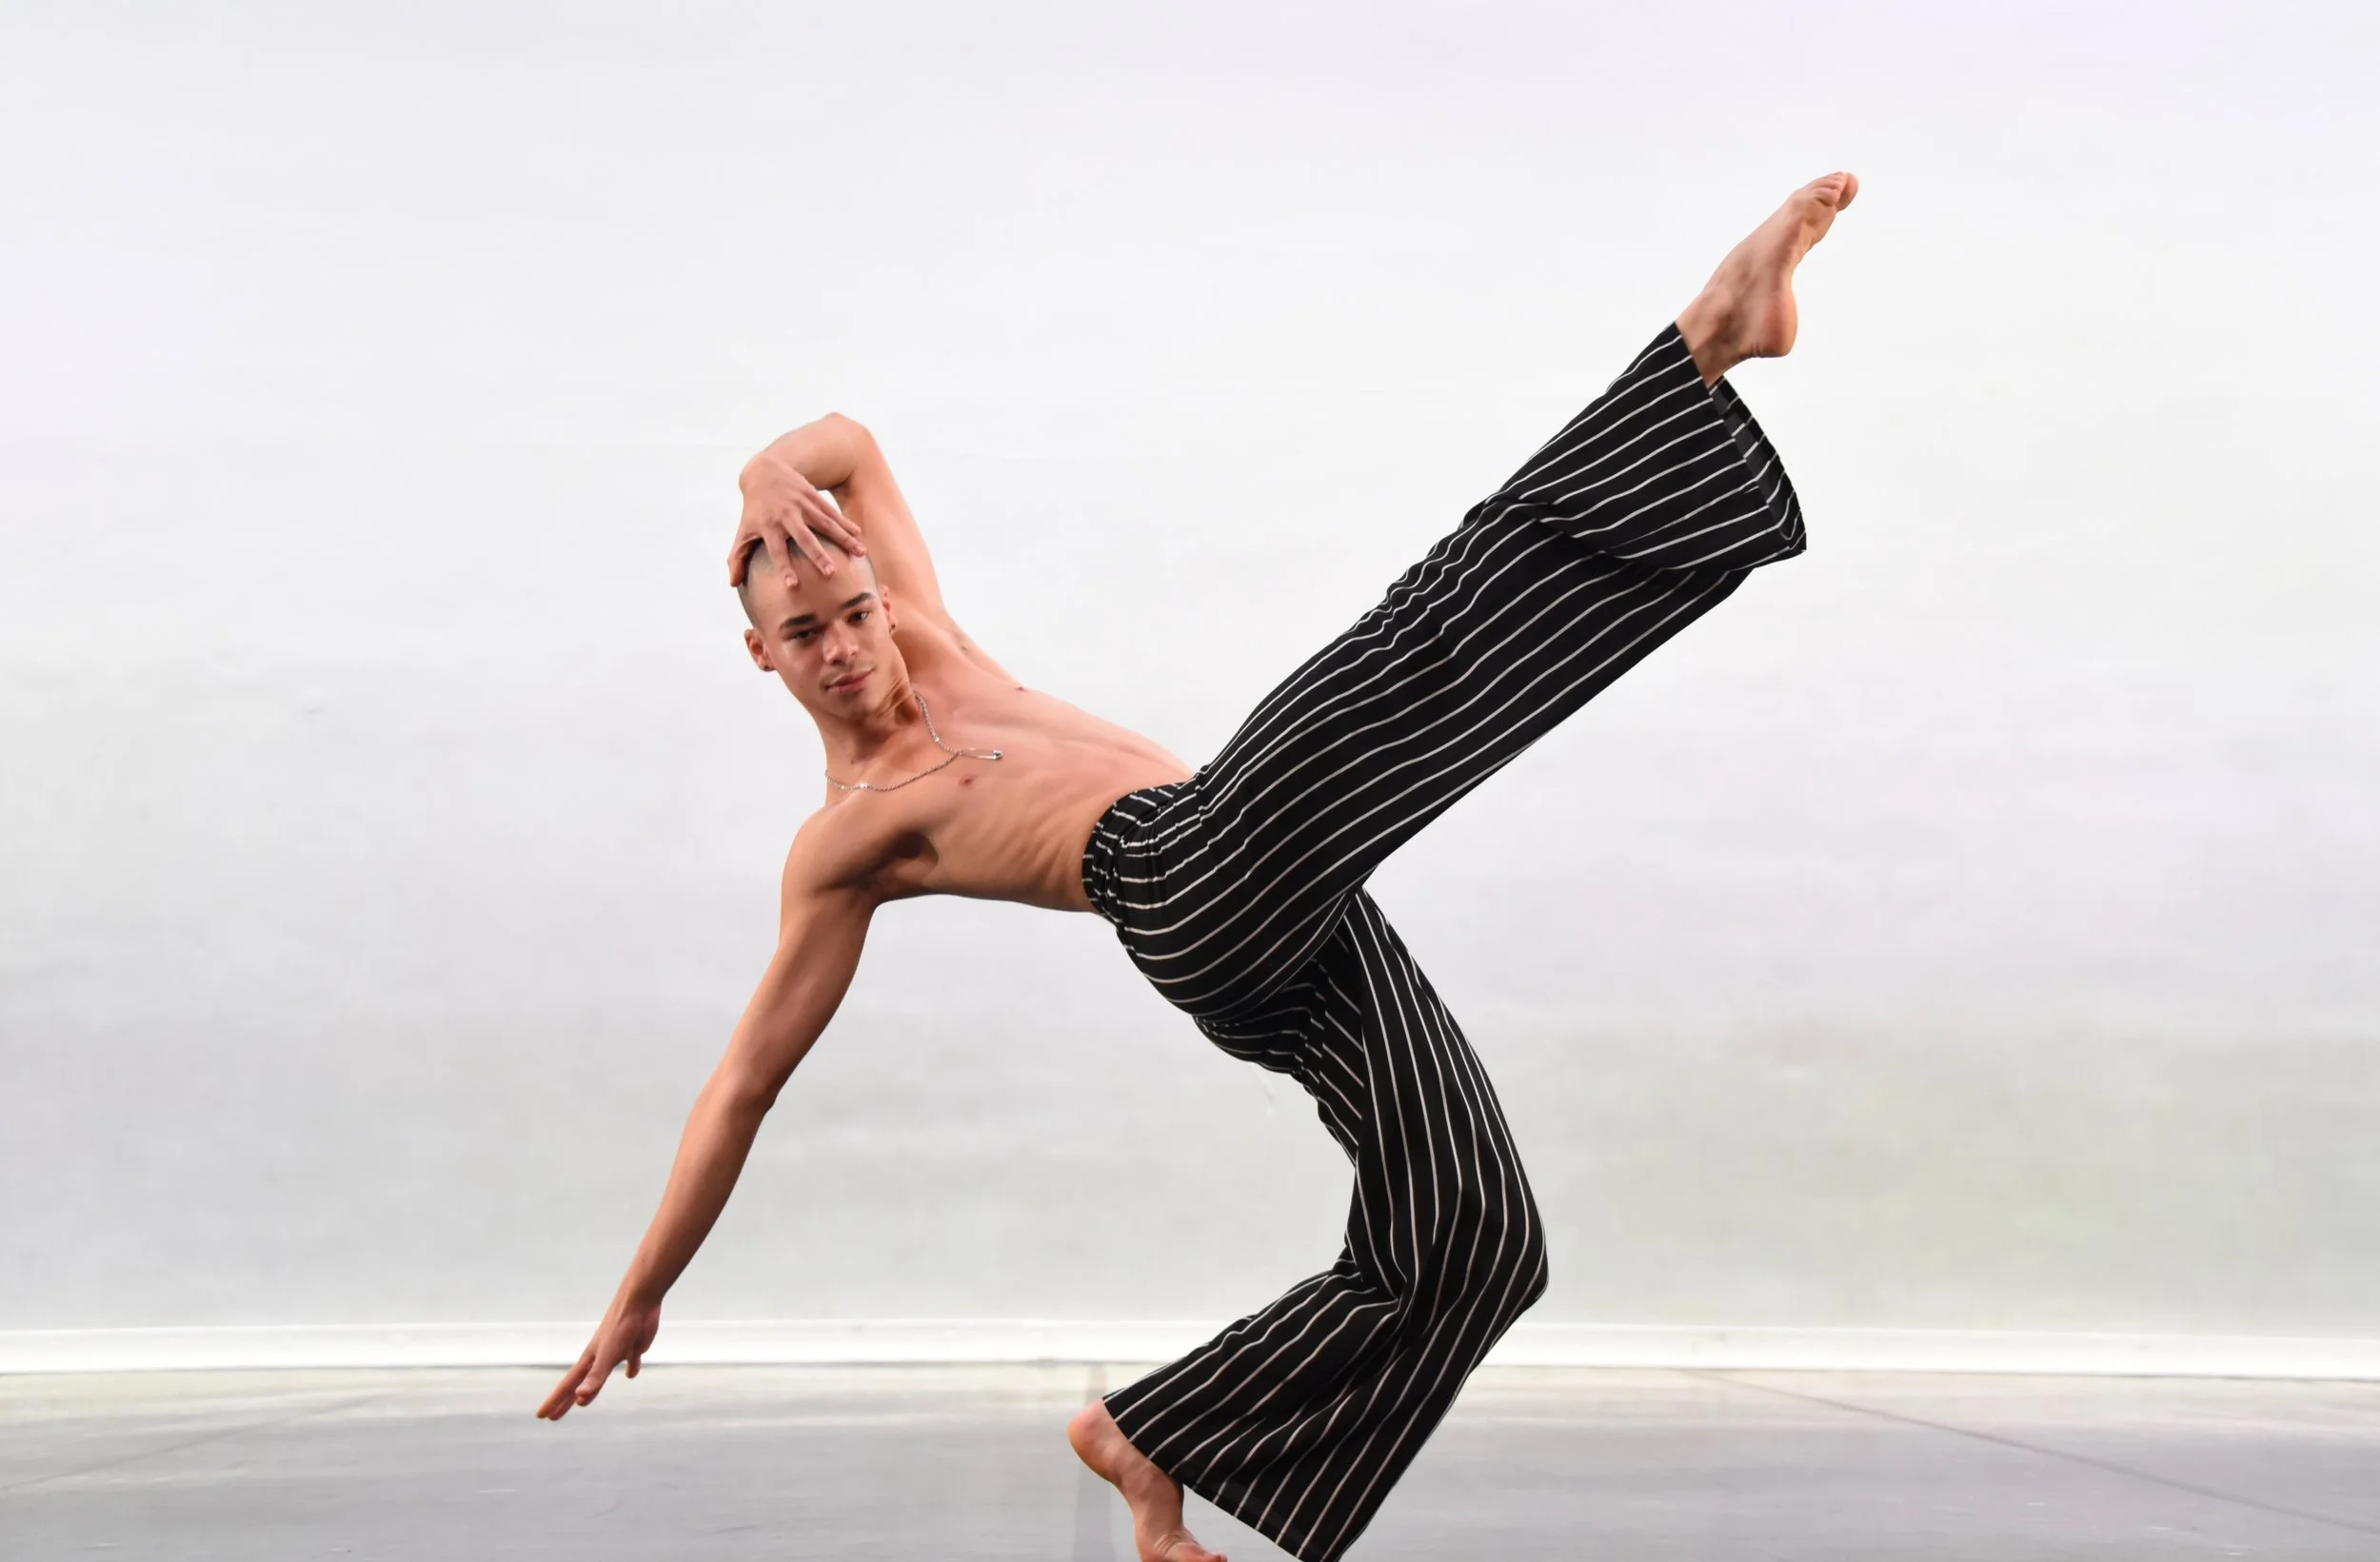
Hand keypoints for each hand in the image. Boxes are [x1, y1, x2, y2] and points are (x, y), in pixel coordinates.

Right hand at [536, 1296, 661, 1420]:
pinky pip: (630, 1361)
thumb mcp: (607, 1356)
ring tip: (583, 1400)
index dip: (555, 1402)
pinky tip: (630, 1374)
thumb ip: (595, 1377)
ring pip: (601, 1375)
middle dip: (566, 1401)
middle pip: (580, 1385)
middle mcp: (599, 1357)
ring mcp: (616, 1352)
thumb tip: (580, 1398)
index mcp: (590, 1360)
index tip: (542, 1416)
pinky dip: (630, 1368)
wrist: (640, 1301)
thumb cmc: (621, 1327)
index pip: (568, 1387)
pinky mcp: (634, 1347)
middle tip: (554, 1417)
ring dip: (592, 1389)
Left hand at [731, 454, 867, 588]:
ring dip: (843, 538)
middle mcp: (786, 516)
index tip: (792, 585)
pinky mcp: (813, 496)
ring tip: (860, 553)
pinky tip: (858, 535)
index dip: (784, 567)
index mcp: (769, 526)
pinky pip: (832, 512)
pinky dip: (845, 524)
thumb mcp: (743, 531)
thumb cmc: (754, 509)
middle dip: (817, 555)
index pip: (776, 551)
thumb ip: (737, 557)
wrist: (764, 472)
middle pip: (804, 538)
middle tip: (830, 573)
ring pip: (825, 524)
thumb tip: (733, 584)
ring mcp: (802, 504)